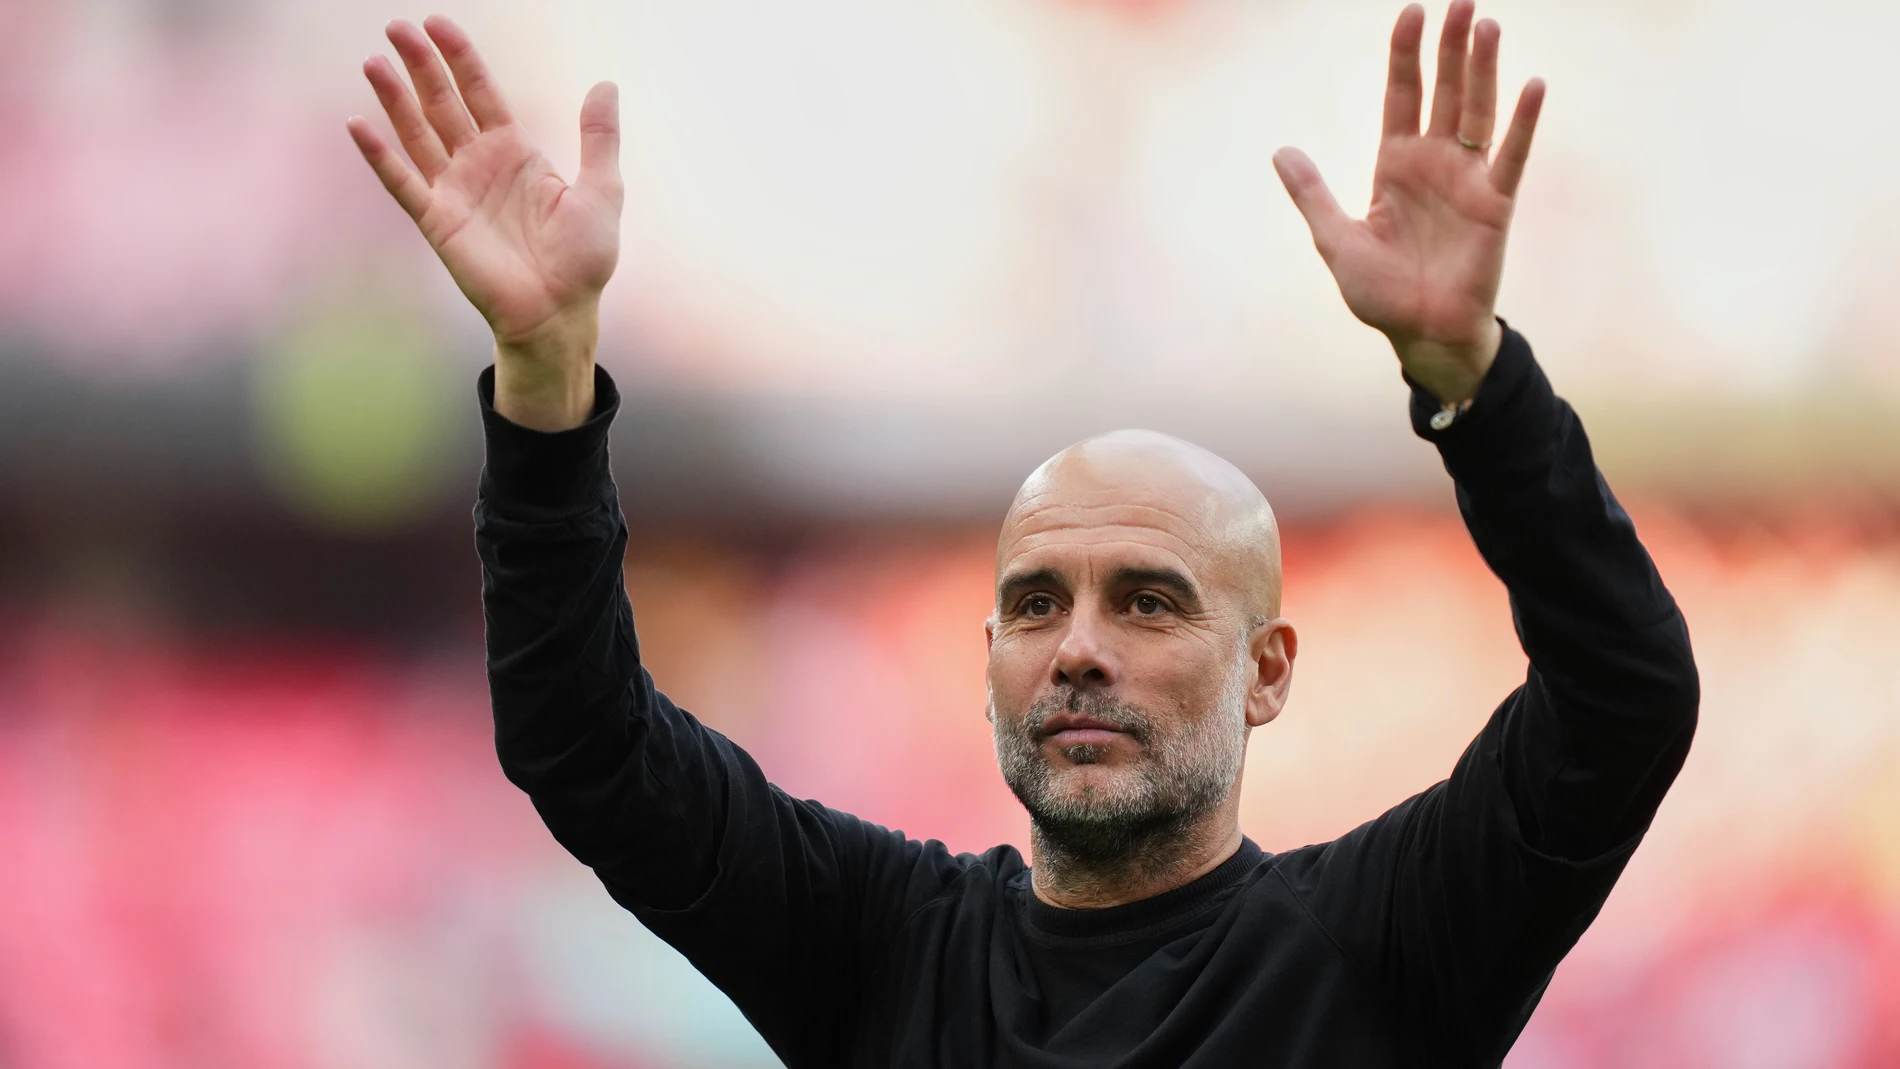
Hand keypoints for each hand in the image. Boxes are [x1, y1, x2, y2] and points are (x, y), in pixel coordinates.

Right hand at [346, 17, 621, 429]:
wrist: (561, 312)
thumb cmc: (584, 259)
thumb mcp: (601, 190)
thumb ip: (599, 137)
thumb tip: (606, 83)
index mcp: (515, 153)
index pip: (481, 93)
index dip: (460, 58)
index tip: (437, 24)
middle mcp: (479, 166)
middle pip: (442, 103)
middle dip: (420, 65)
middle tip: (396, 27)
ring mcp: (455, 192)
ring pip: (417, 134)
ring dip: (394, 99)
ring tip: (374, 63)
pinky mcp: (438, 222)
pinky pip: (403, 183)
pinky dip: (381, 156)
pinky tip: (358, 125)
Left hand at [1273, 2, 1543, 404]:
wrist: (1421, 335)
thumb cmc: (1381, 294)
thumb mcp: (1336, 240)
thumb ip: (1313, 194)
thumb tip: (1281, 151)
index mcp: (1395, 166)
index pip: (1402, 96)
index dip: (1405, 56)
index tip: (1411, 11)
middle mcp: (1433, 164)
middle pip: (1444, 92)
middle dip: (1449, 48)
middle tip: (1460, 1)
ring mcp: (1467, 181)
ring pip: (1478, 113)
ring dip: (1483, 71)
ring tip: (1486, 26)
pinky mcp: (1495, 205)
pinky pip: (1510, 157)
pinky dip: (1522, 123)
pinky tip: (1533, 85)